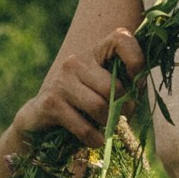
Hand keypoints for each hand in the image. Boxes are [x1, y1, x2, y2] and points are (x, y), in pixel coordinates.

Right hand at [12, 27, 145, 150]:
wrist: (37, 120)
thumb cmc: (80, 105)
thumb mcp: (103, 90)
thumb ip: (125, 86)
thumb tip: (141, 89)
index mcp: (94, 53)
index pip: (121, 38)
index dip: (136, 59)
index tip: (136, 81)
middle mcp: (75, 61)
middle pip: (112, 86)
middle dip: (124, 108)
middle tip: (122, 117)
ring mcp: (61, 81)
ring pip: (99, 106)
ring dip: (109, 124)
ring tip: (107, 129)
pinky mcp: (51, 103)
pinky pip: (84, 126)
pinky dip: (94, 138)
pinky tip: (94, 139)